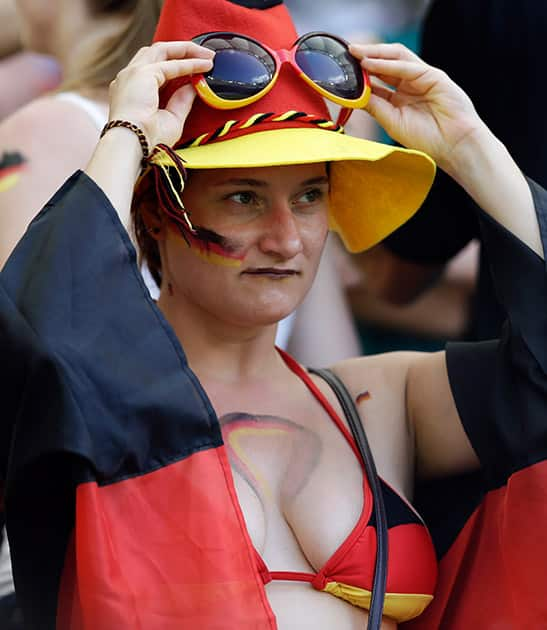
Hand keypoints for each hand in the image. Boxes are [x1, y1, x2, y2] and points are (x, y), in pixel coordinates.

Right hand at [107, 41, 214, 148]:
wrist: (134, 144)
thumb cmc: (149, 139)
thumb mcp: (171, 119)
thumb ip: (181, 101)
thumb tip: (194, 87)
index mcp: (131, 90)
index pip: (154, 68)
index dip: (175, 65)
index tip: (196, 68)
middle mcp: (129, 78)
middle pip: (157, 53)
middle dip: (182, 51)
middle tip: (206, 55)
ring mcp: (134, 73)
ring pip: (162, 51)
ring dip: (186, 50)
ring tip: (208, 55)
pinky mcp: (143, 74)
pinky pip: (171, 64)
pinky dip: (189, 63)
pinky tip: (204, 65)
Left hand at [350, 43, 484, 173]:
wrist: (454, 146)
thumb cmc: (427, 139)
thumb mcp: (392, 122)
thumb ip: (375, 106)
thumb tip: (354, 95)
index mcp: (400, 97)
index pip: (377, 79)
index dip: (360, 74)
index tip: (342, 72)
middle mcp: (410, 85)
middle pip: (385, 63)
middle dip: (366, 57)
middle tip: (347, 53)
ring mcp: (422, 78)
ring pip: (396, 58)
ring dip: (375, 54)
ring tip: (356, 54)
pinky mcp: (433, 76)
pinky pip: (407, 67)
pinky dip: (388, 65)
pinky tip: (371, 64)